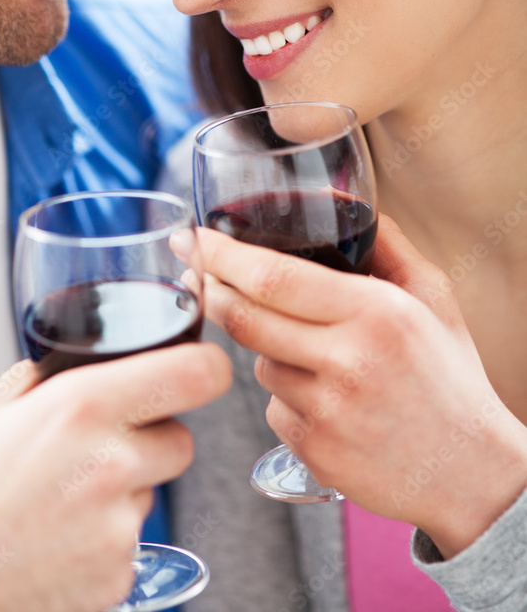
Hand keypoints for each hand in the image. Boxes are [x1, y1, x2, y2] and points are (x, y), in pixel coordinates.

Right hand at [0, 344, 231, 611]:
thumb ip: (40, 382)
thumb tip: (64, 371)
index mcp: (81, 407)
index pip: (198, 373)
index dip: (203, 366)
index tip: (196, 367)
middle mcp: (110, 465)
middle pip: (182, 438)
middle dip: (151, 435)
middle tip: (98, 445)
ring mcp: (117, 530)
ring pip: (154, 491)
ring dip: (125, 488)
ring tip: (60, 498)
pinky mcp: (116, 580)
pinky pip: (133, 543)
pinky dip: (106, 538)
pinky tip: (56, 537)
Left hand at [192, 215, 526, 557]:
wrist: (472, 472)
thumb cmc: (449, 375)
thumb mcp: (432, 297)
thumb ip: (386, 242)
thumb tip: (337, 195)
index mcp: (377, 312)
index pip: (274, 277)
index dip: (223, 255)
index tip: (194, 238)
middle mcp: (348, 362)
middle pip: (245, 318)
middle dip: (210, 291)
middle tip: (194, 274)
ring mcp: (327, 412)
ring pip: (257, 364)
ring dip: (266, 349)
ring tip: (317, 356)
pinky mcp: (314, 453)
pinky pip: (273, 408)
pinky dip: (286, 395)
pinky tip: (327, 400)